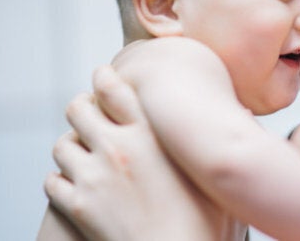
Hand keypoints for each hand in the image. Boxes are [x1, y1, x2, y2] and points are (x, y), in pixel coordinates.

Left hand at [44, 66, 213, 240]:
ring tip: (82, 155)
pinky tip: (74, 186)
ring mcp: (94, 176)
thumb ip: (230, 140)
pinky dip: (60, 182)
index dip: (103, 78)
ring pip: (61, 145)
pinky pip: (52, 182)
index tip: (103, 77)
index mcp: (150, 134)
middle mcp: (117, 147)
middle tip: (91, 119)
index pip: (112, 87)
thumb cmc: (207, 222)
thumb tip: (247, 114)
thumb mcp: (221, 173)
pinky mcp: (78, 205)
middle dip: (82, 110)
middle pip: (78, 109)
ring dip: (71, 148)